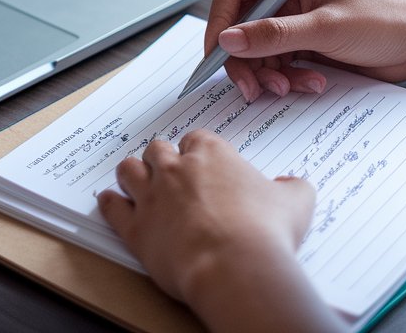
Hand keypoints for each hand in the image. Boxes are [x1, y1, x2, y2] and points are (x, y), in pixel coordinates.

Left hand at [97, 131, 340, 332]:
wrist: (235, 266)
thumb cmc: (265, 233)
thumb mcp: (295, 203)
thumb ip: (293, 188)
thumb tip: (293, 185)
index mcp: (212, 154)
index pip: (196, 138)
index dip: (197, 150)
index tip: (201, 160)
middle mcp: (176, 169)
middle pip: (157, 150)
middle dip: (162, 160)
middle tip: (169, 172)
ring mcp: (152, 197)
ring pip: (129, 171)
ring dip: (133, 175)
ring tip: (137, 182)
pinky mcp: (136, 229)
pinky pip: (112, 208)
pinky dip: (110, 204)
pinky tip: (111, 202)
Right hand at [207, 0, 405, 100]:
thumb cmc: (388, 18)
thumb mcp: (326, 27)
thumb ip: (274, 35)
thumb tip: (229, 40)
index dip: (220, 23)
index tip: (219, 55)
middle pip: (239, 25)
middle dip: (245, 59)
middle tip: (254, 87)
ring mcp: (292, 15)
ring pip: (254, 49)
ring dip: (268, 73)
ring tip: (292, 86)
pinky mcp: (302, 39)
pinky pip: (275, 62)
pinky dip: (285, 77)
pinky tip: (309, 82)